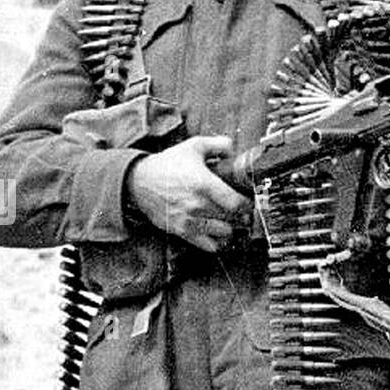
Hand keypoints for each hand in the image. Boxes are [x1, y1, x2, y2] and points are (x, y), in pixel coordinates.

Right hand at [126, 135, 252, 252]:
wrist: (139, 181)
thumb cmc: (168, 164)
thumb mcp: (194, 146)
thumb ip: (220, 144)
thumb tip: (235, 151)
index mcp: (204, 184)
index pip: (236, 203)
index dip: (247, 204)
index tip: (249, 200)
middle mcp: (198, 205)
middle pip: (232, 218)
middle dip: (242, 214)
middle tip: (245, 210)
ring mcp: (190, 220)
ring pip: (223, 233)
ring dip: (231, 227)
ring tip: (231, 219)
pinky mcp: (181, 231)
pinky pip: (207, 245)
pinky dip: (217, 241)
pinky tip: (219, 232)